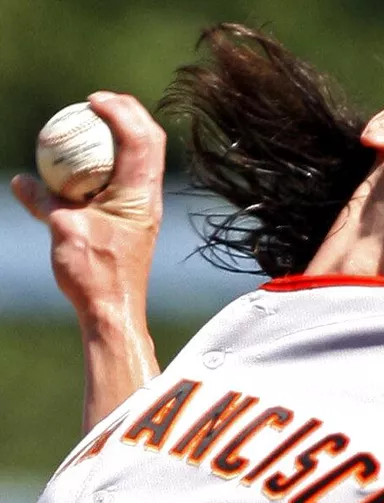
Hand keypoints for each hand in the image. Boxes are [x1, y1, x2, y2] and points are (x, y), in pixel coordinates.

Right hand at [12, 91, 165, 322]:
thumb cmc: (93, 273)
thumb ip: (44, 201)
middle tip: (98, 101)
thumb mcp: (62, 230)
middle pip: (150, 141)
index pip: (140, 140)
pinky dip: (113, 160)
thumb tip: (21, 181)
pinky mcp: (137, 217)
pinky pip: (129, 177)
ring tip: (95, 121)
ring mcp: (146, 207)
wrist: (114, 309)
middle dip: (129, 113)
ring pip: (144, 158)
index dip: (121, 111)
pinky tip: (87, 160)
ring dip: (124, 134)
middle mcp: (149, 197)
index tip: (93, 100)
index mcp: (139, 195)